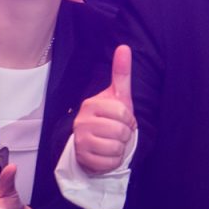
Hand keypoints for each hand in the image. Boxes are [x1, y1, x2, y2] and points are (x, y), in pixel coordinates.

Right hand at [71, 46, 136, 176]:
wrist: (96, 143)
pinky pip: (109, 162)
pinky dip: (113, 161)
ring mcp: (79, 140)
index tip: (123, 120)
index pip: (122, 112)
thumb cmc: (110, 118)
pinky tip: (107, 154)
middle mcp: (81, 121)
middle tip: (118, 134)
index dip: (129, 119)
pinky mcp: (81, 158)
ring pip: (115, 147)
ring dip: (120, 148)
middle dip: (125, 135)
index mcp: (91, 104)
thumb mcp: (118, 96)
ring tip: (112, 143)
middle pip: (120, 131)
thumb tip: (124, 46)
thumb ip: (121, 73)